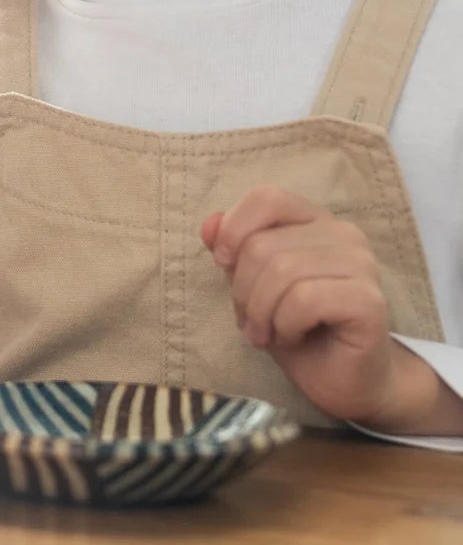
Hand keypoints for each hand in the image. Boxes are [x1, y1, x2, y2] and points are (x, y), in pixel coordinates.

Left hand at [204, 186, 462, 432]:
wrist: (342, 380)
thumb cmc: (296, 329)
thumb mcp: (253, 285)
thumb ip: (233, 250)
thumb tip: (208, 223)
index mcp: (314, 221)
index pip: (267, 198)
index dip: (234, 230)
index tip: (223, 265)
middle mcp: (344, 235)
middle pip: (263, 244)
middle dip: (243, 290)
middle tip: (251, 321)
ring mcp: (363, 266)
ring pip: (282, 271)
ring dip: (262, 312)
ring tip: (268, 332)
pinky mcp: (370, 301)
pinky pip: (305, 299)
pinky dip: (285, 324)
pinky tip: (293, 337)